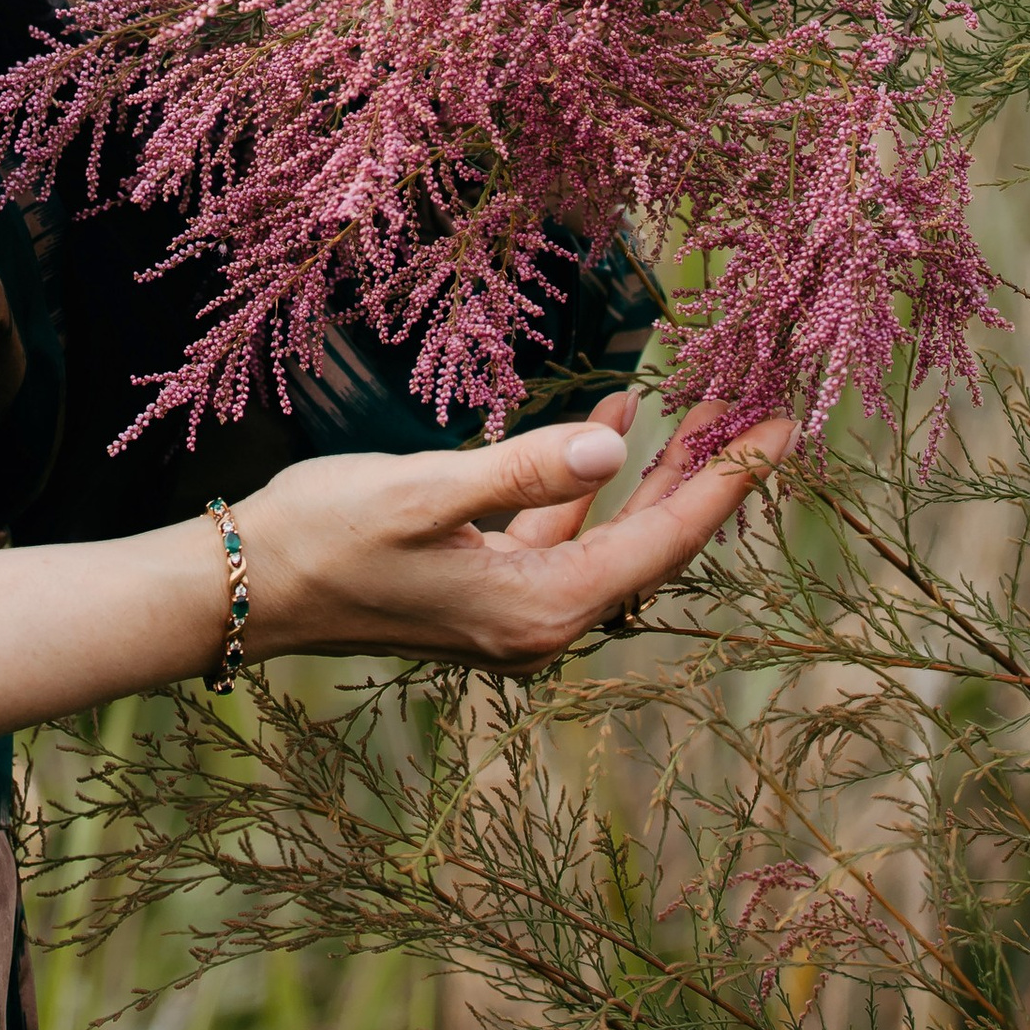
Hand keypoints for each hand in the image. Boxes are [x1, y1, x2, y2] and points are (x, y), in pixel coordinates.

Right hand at [229, 387, 793, 670]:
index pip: (663, 541)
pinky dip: (586, 480)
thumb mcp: (425, 491)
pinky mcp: (484, 589)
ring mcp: (512, 610)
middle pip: (649, 541)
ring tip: (693, 407)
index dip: (727, 480)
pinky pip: (560, 531)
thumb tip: (614, 447)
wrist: (248, 589)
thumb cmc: (327, 536)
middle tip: (759, 412)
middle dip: (703, 474)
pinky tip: (601, 426)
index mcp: (541, 609)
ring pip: (608, 533)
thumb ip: (524, 469)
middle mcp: (541, 623)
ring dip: (647, 471)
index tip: (782, 429)